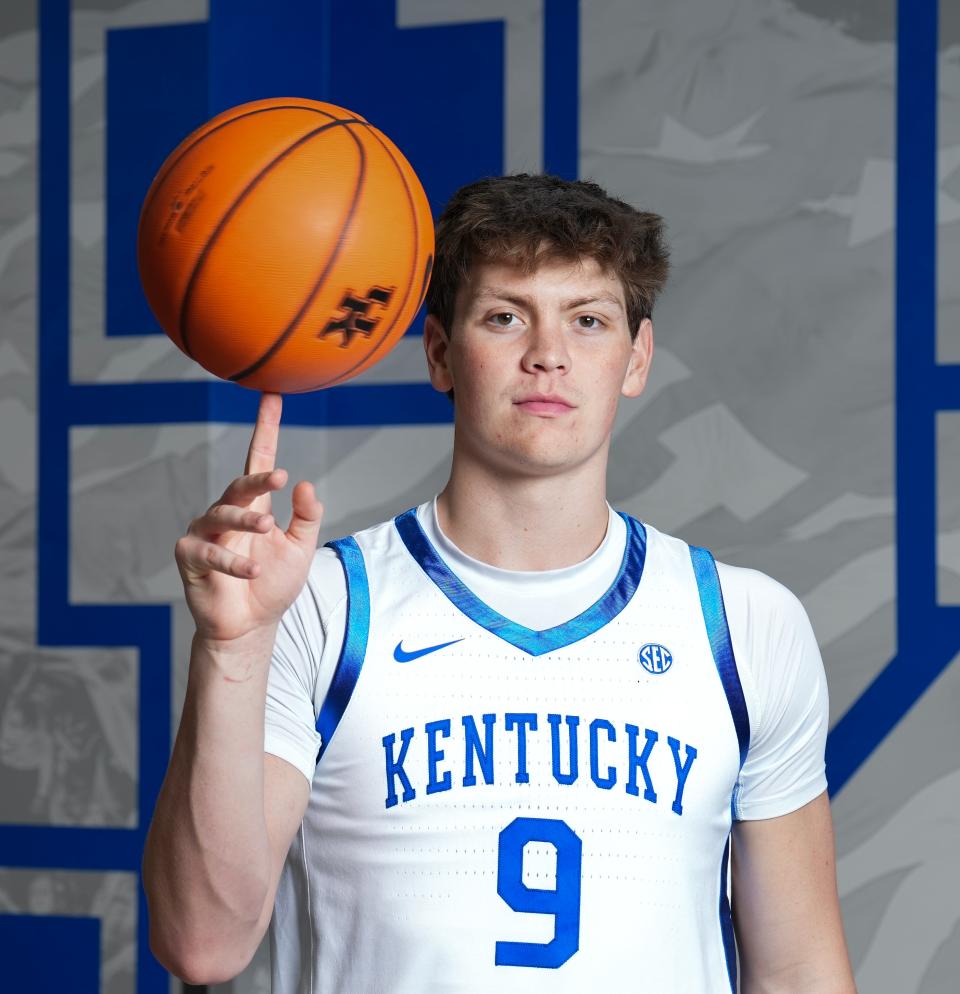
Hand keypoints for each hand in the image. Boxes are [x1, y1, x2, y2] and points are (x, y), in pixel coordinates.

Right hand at [174, 393, 323, 642]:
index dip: (265, 427)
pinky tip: (252, 571)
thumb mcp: (301, 549)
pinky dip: (232, 560)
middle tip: (280, 478)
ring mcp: (206, 532)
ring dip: (246, 521)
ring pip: (222, 513)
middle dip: (258, 479)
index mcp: (255, 505)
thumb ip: (307, 518)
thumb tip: (306, 485)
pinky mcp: (190, 556)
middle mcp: (228, 512)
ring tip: (267, 529)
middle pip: (240, 485)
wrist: (250, 626)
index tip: (272, 395)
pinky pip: (208, 551)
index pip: (259, 458)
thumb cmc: (273, 583)